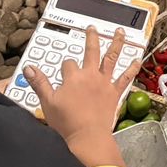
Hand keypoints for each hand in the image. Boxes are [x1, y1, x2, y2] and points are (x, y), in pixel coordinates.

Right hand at [26, 27, 138, 149]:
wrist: (87, 137)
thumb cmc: (67, 123)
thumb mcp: (47, 102)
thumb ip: (39, 83)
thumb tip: (28, 68)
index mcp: (72, 77)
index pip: (67, 64)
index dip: (65, 67)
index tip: (64, 72)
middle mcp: (90, 76)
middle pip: (91, 50)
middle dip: (91, 38)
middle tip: (92, 29)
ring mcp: (104, 83)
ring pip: (111, 57)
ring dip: (116, 43)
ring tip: (120, 32)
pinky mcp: (114, 93)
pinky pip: (125, 77)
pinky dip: (132, 68)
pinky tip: (137, 60)